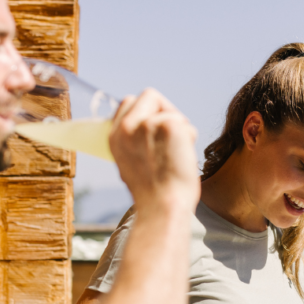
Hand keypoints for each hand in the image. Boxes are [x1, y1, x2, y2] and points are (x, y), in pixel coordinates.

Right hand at [109, 89, 199, 208]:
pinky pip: (185, 123)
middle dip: (164, 112)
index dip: (147, 113)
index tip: (156, 133)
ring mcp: (146, 125)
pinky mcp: (168, 126)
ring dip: (179, 129)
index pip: (128, 101)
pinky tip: (181, 157)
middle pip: (150, 96)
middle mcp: (126, 127)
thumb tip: (150, 124)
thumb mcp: (132, 161)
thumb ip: (135, 139)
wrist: (163, 207)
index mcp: (114, 136)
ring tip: (173, 155)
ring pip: (171, 110)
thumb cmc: (154, 192)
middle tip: (168, 141)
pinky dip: (189, 139)